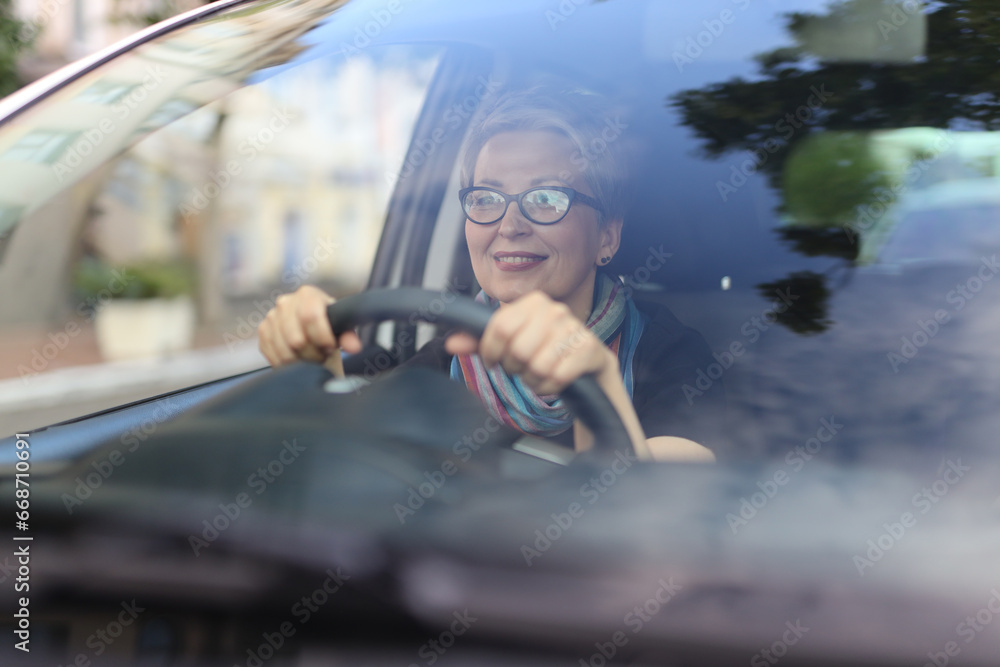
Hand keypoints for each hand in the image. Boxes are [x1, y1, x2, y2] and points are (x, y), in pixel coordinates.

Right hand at [258, 285, 360, 372]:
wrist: (313, 333)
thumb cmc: (329, 329)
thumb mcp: (342, 330)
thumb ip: (349, 336)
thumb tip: (354, 347)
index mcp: (307, 294)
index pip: (310, 316)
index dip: (322, 337)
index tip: (330, 347)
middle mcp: (286, 302)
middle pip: (296, 339)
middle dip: (313, 353)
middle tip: (322, 354)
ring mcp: (271, 317)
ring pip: (285, 351)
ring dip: (301, 361)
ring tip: (312, 357)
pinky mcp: (263, 332)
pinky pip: (274, 356)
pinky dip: (289, 364)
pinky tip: (299, 359)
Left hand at [443, 290, 617, 394]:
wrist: (586, 363)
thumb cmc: (543, 351)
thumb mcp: (510, 344)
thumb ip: (479, 343)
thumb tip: (451, 344)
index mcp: (533, 301)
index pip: (499, 327)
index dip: (491, 351)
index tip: (494, 361)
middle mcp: (555, 310)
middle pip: (518, 349)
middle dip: (515, 368)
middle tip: (521, 368)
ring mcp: (575, 328)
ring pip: (538, 365)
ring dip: (533, 379)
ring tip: (537, 374)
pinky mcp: (589, 349)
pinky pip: (558, 376)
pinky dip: (550, 386)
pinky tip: (554, 380)